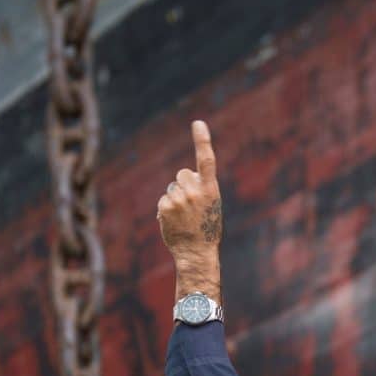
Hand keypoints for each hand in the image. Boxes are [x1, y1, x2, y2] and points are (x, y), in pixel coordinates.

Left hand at [157, 120, 221, 301]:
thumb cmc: (207, 229)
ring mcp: (179, 198)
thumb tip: (183, 179)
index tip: (198, 124)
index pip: (206, 160)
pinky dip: (166, 210)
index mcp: (210, 189)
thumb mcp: (211, 206)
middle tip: (190, 206)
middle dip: (183, 185)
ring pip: (172, 189)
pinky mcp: (166, 206)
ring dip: (175, 200)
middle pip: (182, 174)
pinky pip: (164, 200)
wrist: (197, 252)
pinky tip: (174, 222)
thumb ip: (201, 189)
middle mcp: (195, 191)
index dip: (202, 140)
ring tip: (184, 218)